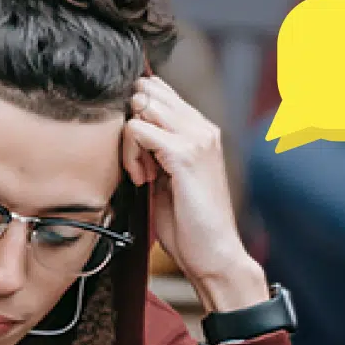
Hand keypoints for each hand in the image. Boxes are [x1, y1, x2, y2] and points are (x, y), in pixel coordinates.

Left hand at [123, 77, 268, 313]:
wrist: (215, 254)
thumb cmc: (190, 223)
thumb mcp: (169, 177)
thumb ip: (155, 149)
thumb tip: (129, 129)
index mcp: (200, 129)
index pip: (158, 90)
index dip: (136, 115)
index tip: (138, 152)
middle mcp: (202, 127)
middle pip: (146, 91)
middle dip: (130, 121)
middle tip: (137, 161)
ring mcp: (196, 138)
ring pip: (140, 106)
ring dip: (129, 139)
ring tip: (141, 172)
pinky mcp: (185, 155)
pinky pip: (137, 130)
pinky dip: (130, 155)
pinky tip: (141, 179)